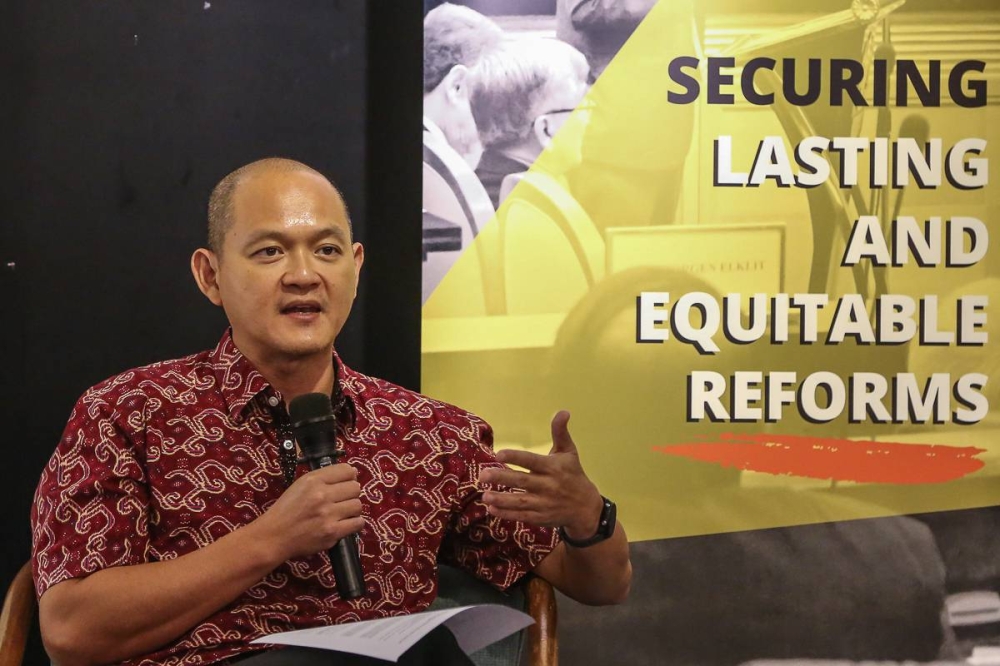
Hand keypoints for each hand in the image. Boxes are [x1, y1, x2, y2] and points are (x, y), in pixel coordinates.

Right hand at [253, 464, 363, 561]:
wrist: (274, 536)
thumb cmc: (287, 509)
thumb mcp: (301, 484)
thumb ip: (324, 478)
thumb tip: (353, 473)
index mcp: (313, 480)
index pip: (347, 470)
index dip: (350, 476)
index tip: (346, 483)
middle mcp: (322, 495)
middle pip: (355, 488)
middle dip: (351, 493)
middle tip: (342, 500)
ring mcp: (328, 514)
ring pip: (358, 505)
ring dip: (352, 509)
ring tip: (342, 513)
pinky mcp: (332, 532)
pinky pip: (358, 523)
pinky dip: (354, 523)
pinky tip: (345, 523)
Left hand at [478, 411, 603, 539]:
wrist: (586, 507)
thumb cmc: (573, 474)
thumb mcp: (569, 452)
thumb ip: (560, 432)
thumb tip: (563, 411)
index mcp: (553, 467)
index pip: (532, 461)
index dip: (515, 457)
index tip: (499, 455)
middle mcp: (548, 485)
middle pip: (522, 481)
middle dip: (501, 479)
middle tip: (482, 475)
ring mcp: (544, 503)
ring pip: (520, 501)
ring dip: (501, 499)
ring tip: (484, 496)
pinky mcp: (541, 517)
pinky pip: (522, 516)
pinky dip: (507, 514)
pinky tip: (492, 509)